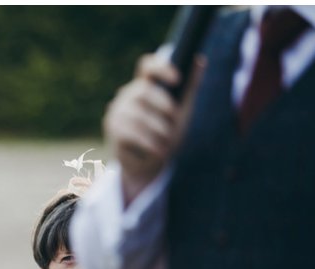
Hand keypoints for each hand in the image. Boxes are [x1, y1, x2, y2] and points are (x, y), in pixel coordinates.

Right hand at [103, 52, 202, 201]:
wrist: (150, 163)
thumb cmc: (166, 132)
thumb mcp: (182, 109)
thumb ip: (190, 85)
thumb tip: (201, 59)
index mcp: (145, 85)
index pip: (147, 66)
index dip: (160, 68)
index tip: (177, 80)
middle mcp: (127, 94)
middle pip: (143, 90)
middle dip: (164, 107)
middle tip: (174, 121)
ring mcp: (117, 111)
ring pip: (138, 115)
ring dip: (159, 130)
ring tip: (166, 141)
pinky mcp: (112, 129)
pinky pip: (131, 133)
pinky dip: (150, 143)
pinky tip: (158, 150)